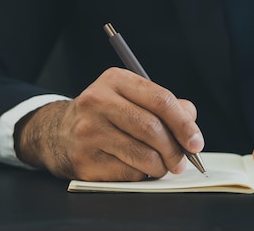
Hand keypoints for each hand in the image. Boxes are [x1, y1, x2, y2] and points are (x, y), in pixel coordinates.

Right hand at [14, 67, 204, 180]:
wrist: (57, 133)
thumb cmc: (106, 114)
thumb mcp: (131, 97)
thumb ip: (163, 105)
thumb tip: (190, 120)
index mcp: (116, 80)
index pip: (160, 100)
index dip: (184, 123)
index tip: (196, 141)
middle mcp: (98, 101)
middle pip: (152, 128)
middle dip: (175, 149)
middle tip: (183, 161)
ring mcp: (88, 131)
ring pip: (142, 154)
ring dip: (161, 166)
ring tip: (163, 166)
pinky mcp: (84, 159)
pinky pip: (128, 172)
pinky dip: (142, 174)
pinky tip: (138, 168)